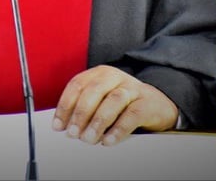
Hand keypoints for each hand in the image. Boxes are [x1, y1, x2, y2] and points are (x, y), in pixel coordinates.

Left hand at [52, 65, 178, 145]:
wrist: (157, 104)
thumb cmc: (123, 105)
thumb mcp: (101, 100)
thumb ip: (84, 108)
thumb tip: (64, 126)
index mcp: (100, 74)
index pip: (77, 84)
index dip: (65, 105)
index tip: (58, 126)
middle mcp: (115, 77)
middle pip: (94, 91)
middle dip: (80, 113)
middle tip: (73, 134)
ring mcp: (132, 89)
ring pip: (113, 100)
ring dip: (98, 121)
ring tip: (89, 139)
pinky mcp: (147, 103)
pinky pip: (132, 115)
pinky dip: (118, 129)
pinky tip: (108, 140)